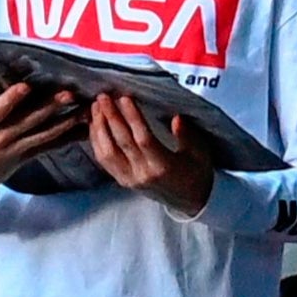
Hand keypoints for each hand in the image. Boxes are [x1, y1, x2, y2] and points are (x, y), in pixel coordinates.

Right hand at [0, 79, 83, 212]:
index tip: (25, 87)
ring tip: (85, 112)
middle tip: (68, 95)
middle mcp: (2, 139)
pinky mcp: (27, 156)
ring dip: (66, 123)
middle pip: (28, 122)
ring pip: (44, 135)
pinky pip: (50, 146)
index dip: (11, 101)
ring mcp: (17, 149)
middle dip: (49, 109)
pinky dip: (68, 137)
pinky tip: (85, 129)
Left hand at [86, 90, 215, 215]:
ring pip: (107, 152)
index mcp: (164, 167)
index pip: (144, 139)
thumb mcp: (200, 153)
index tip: (125, 98)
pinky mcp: (123, 180)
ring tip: (95, 108)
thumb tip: (176, 118)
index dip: (133, 118)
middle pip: (122, 142)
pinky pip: (104, 160)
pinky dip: (96, 141)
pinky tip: (95, 125)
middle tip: (103, 97)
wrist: (190, 200)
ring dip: (99, 128)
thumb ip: (188, 135)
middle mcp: (143, 174)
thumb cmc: (196, 173)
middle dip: (111, 117)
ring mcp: (130, 179)